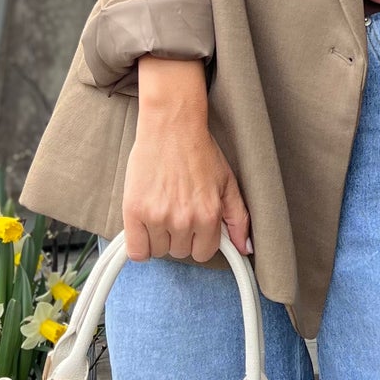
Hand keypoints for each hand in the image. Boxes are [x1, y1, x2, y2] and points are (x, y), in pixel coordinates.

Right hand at [121, 58, 250, 262]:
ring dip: (158, 237)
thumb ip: (238, 219)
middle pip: (180, 252)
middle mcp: (185, 220)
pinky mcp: (134, 211)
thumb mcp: (228, 183)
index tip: (192, 225)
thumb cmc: (200, 151)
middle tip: (175, 208)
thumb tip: (244, 248)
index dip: (198, 240)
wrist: (171, 126)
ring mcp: (158, 217)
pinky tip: (144, 225)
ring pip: (158, 251)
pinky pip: (136, 251)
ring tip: (160, 208)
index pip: (203, 253)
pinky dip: (139, 243)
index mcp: (209, 215)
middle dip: (178, 236)